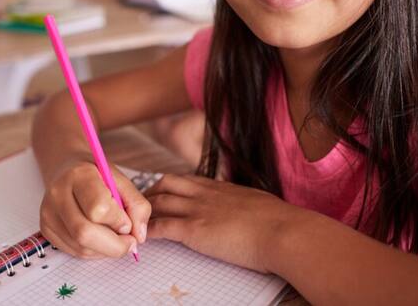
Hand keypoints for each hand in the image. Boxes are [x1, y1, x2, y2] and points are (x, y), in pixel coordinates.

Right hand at [40, 159, 150, 258]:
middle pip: (84, 233)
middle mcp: (58, 194)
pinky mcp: (46, 229)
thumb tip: (139, 236)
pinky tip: (99, 237)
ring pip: (80, 247)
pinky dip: (94, 251)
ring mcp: (49, 213)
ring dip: (105, 249)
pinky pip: (74, 252)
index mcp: (79, 175)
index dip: (118, 221)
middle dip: (114, 245)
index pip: (98, 208)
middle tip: (129, 242)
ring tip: (114, 236)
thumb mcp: (121, 180)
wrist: (67, 169)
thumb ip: (137, 205)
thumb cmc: (97, 175)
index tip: (128, 222)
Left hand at [146, 174, 301, 273]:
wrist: (283, 231)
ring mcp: (197, 210)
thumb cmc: (280, 222)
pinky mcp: (194, 230)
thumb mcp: (258, 204)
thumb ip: (245, 204)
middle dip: (150, 192)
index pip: (187, 179)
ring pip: (159, 202)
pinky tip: (142, 238)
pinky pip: (162, 227)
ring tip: (134, 221)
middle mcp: (205, 193)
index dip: (171, 186)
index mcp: (221, 187)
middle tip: (141, 204)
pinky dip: (148, 231)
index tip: (162, 192)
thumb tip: (249, 211)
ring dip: (144, 211)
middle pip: (166, 183)